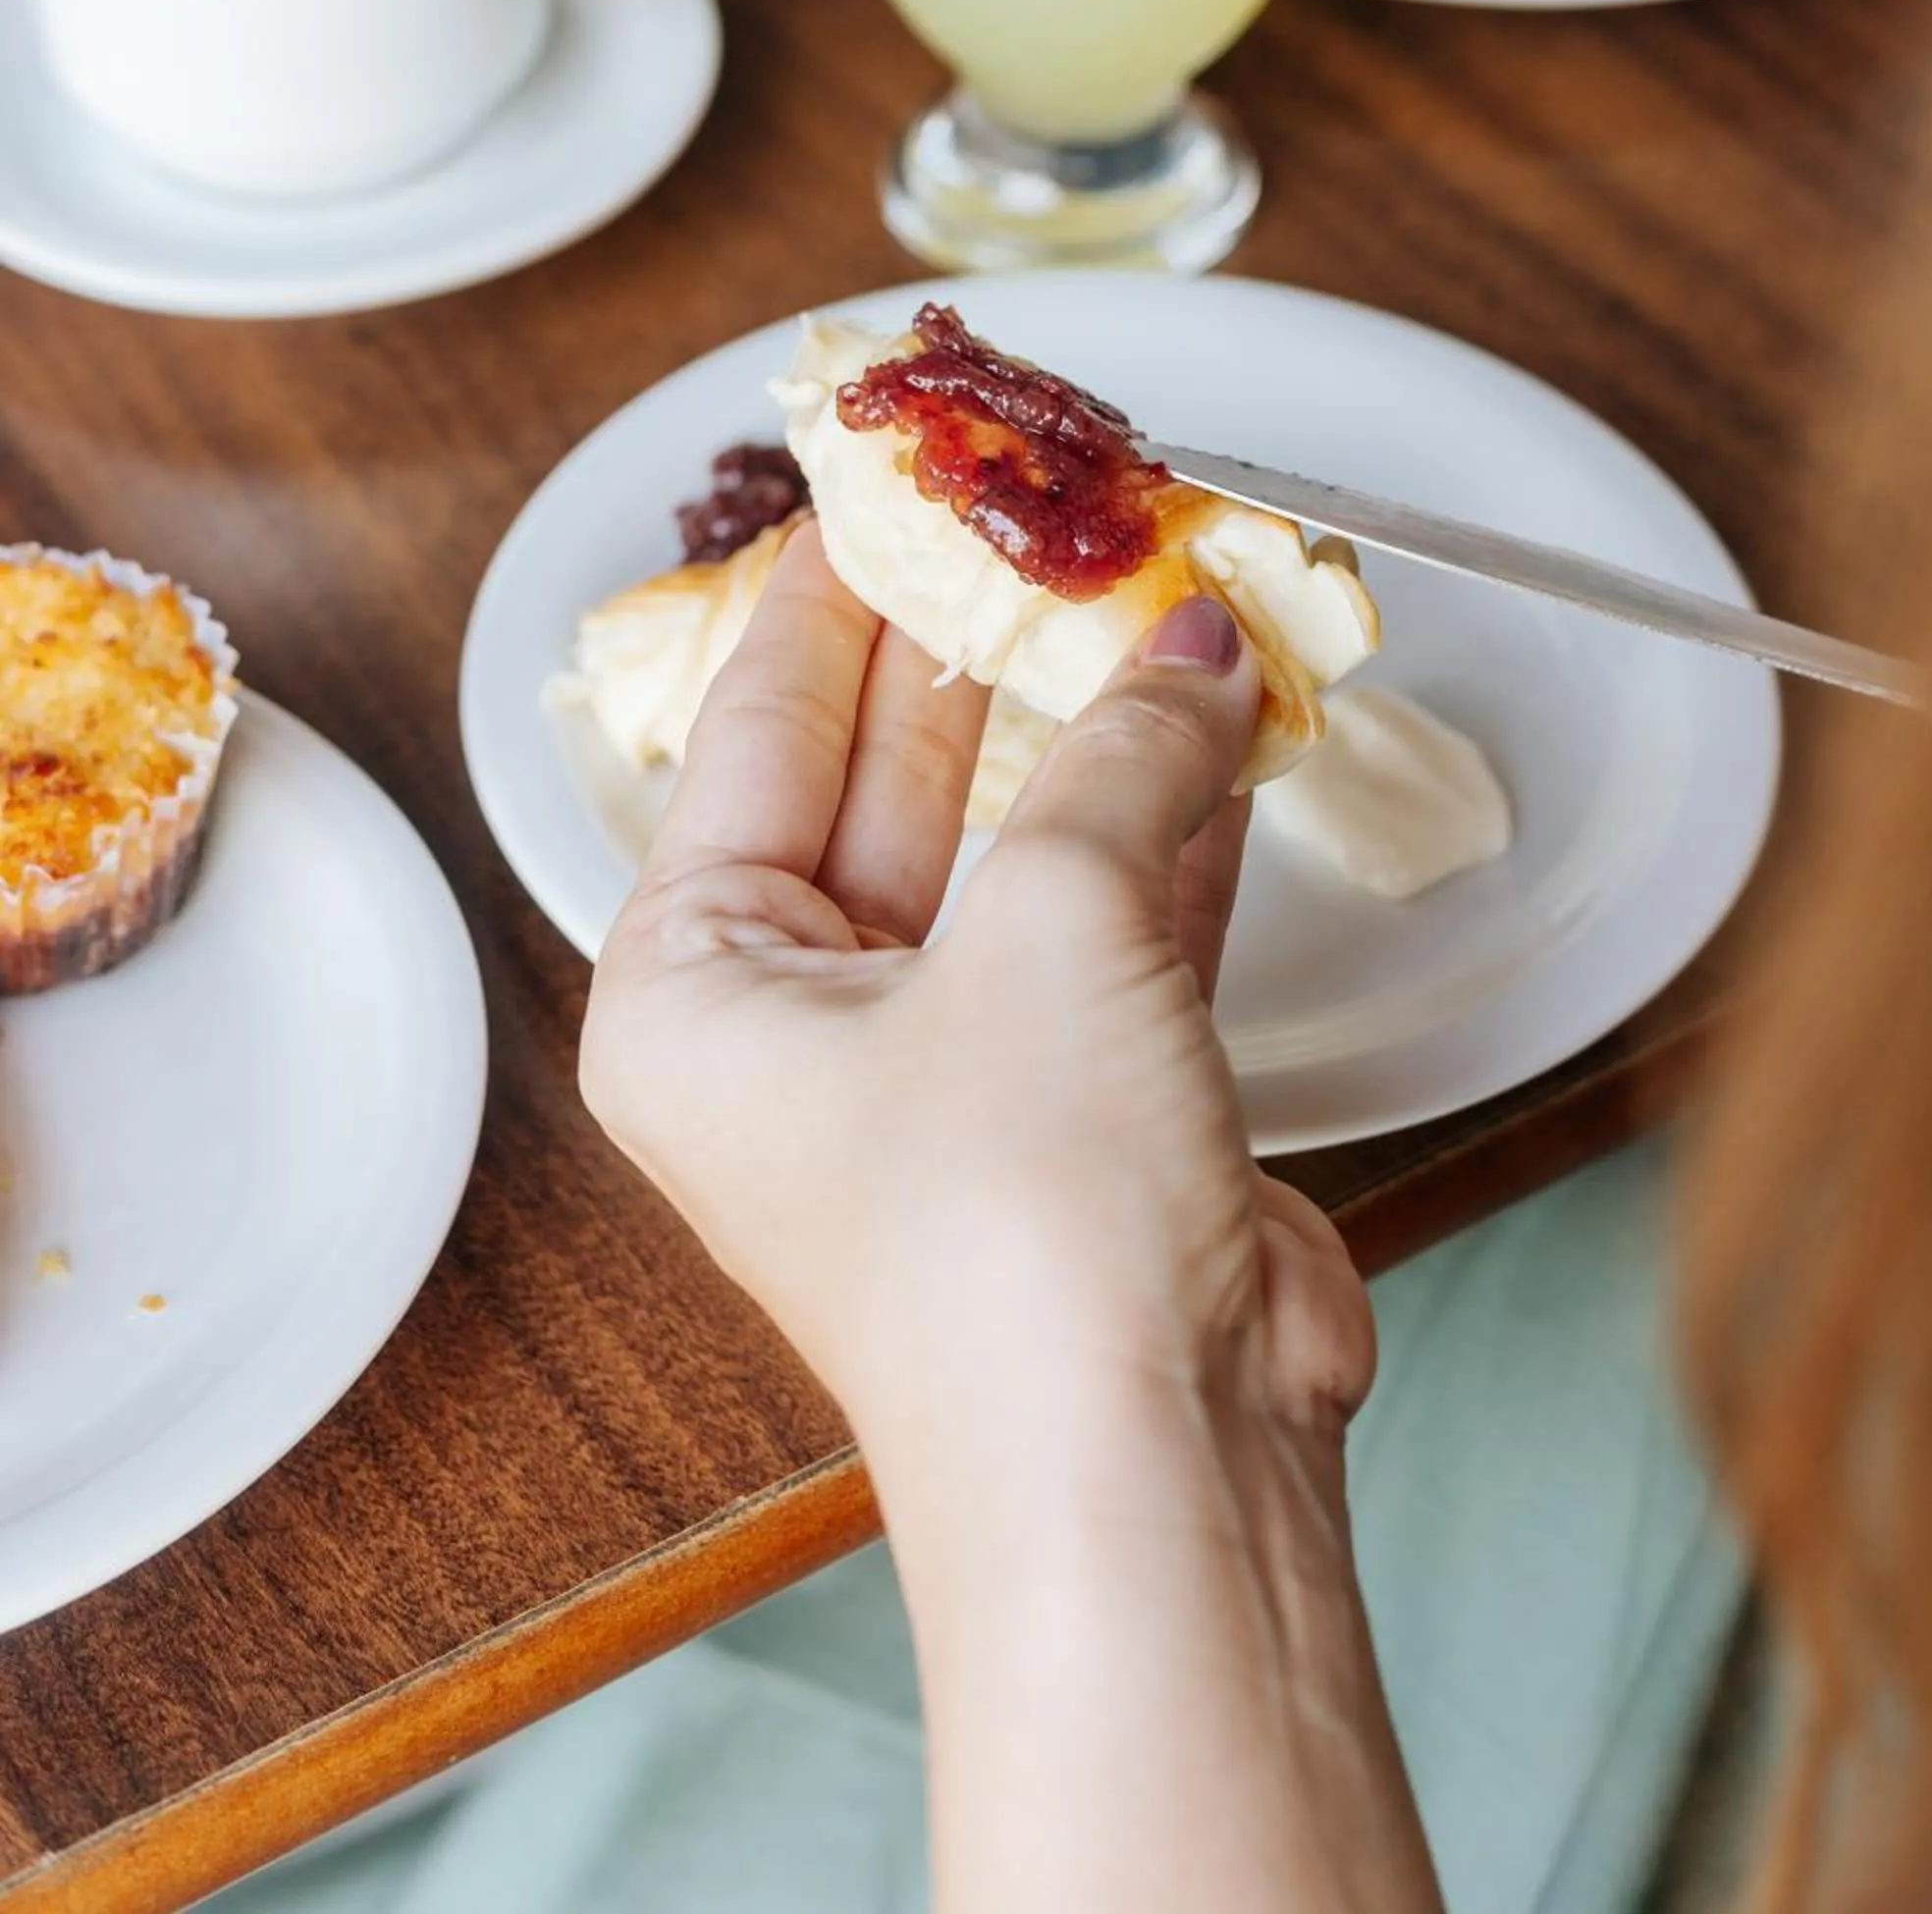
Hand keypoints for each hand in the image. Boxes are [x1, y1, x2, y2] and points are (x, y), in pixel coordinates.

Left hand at [582, 527, 1437, 1913]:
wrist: (1152, 1473)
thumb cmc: (1019, 1233)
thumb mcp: (1053, 927)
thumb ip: (1120, 755)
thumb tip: (1186, 636)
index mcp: (696, 990)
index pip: (753, 733)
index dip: (827, 594)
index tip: (882, 476)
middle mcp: (801, 1031)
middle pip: (885, 778)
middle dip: (977, 648)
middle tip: (1044, 510)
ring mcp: (947, 1071)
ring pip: (1014, 846)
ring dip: (1092, 729)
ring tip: (1151, 583)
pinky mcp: (1081, 1106)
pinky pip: (1111, 923)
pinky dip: (1168, 827)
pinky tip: (1216, 718)